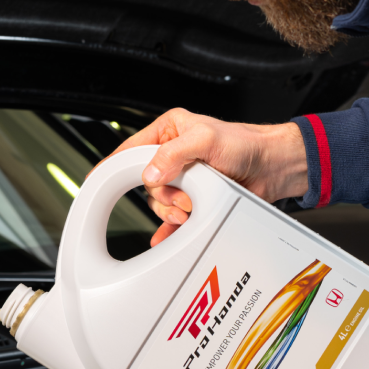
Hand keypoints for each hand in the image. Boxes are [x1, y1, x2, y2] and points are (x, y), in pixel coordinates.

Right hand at [113, 109, 307, 245]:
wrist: (272, 166)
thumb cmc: (245, 143)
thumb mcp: (205, 140)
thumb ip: (173, 155)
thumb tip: (149, 174)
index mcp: (169, 132)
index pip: (132, 149)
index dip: (114, 165)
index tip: (96, 179)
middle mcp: (173, 155)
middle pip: (147, 183)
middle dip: (164, 194)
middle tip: (182, 195)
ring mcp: (183, 179)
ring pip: (160, 202)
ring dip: (173, 210)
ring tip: (192, 207)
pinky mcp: (195, 198)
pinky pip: (172, 218)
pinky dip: (169, 229)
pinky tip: (165, 236)